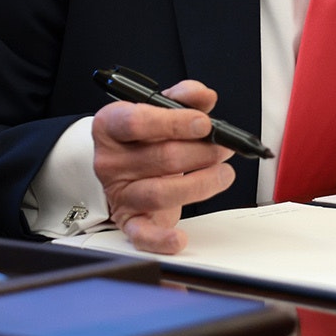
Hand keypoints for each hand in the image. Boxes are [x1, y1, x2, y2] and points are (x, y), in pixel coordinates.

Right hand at [92, 80, 235, 253]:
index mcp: (112, 126)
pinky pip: (142, 234)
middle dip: (203, 152)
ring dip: (202, 184)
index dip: (175, 123)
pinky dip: (161, 239)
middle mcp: (111, 160)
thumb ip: (184, 97)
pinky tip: (180, 238)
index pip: (138, 122)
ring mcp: (120, 192)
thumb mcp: (160, 108)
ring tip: (223, 173)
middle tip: (224, 148)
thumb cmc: (145, 136)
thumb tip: (203, 96)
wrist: (125, 164)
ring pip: (160, 192)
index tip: (204, 123)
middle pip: (162, 158)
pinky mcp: (130, 219)